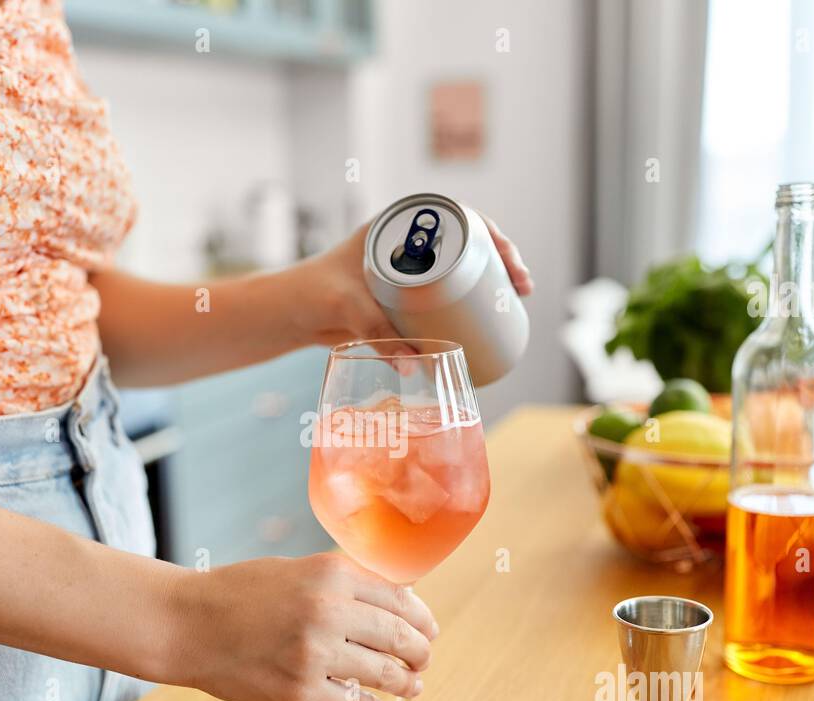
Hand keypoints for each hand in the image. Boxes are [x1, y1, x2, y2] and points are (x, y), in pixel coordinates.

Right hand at [163, 553, 438, 700]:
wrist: (186, 624)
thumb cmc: (238, 593)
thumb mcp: (295, 570)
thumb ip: (341, 583)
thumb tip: (395, 599)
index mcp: (330, 574)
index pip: (400, 597)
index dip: (421, 617)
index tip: (429, 629)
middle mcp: (328, 611)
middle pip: (399, 636)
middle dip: (420, 652)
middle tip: (424, 660)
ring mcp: (314, 655)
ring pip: (383, 673)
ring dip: (404, 682)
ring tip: (412, 685)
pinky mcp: (299, 693)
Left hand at [282, 213, 533, 349]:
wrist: (291, 312)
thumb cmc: (313, 294)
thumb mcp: (347, 307)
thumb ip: (377, 335)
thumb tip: (412, 369)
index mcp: (397, 225)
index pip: (457, 219)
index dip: (493, 235)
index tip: (510, 262)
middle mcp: (408, 242)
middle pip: (469, 244)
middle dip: (503, 261)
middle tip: (523, 289)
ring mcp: (409, 269)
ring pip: (461, 269)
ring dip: (493, 281)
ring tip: (516, 303)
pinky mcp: (406, 296)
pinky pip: (447, 293)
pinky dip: (472, 299)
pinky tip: (495, 312)